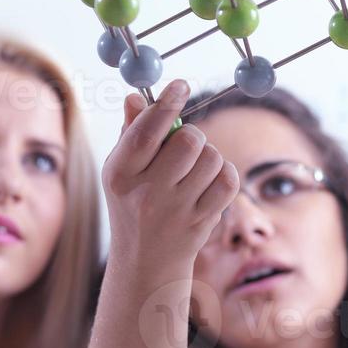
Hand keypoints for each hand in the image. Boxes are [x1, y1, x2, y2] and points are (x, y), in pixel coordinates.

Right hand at [102, 79, 239, 277]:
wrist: (145, 262)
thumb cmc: (132, 203)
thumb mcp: (121, 170)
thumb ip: (131, 132)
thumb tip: (136, 97)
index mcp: (120, 175)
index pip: (146, 131)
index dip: (166, 104)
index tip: (180, 85)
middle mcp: (146, 193)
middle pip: (188, 140)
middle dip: (192, 135)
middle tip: (186, 144)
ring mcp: (176, 210)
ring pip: (212, 158)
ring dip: (208, 156)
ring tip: (193, 170)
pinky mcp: (201, 221)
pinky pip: (227, 180)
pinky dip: (223, 175)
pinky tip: (207, 183)